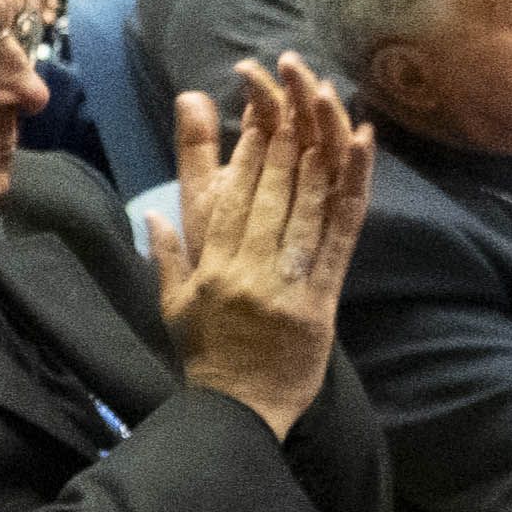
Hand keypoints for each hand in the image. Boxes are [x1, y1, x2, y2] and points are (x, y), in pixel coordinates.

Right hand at [150, 65, 369, 427]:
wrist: (237, 413)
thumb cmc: (206, 358)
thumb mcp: (173, 308)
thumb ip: (167, 258)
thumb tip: (152, 215)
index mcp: (211, 267)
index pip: (229, 197)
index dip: (246, 153)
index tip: (260, 116)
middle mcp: (246, 269)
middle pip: (268, 192)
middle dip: (283, 140)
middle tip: (297, 98)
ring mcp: (285, 283)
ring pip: (303, 206)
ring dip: (318, 153)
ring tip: (329, 111)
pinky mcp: (319, 300)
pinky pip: (337, 239)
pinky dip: (350, 195)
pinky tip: (359, 156)